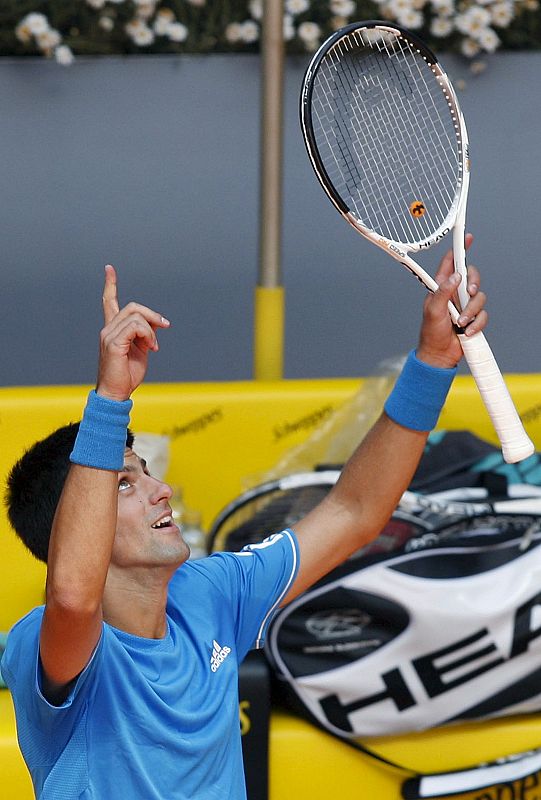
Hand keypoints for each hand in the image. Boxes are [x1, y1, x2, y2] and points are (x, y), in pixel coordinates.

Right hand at [96, 265, 169, 400]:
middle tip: (165, 326)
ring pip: (136, 316)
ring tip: (154, 347)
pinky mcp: (113, 342)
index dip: (110, 285)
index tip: (109, 269)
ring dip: (152, 329)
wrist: (116, 393)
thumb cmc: (126, 375)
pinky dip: (148, 335)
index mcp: (113, 329)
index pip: (109, 302)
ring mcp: (109, 335)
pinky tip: (151, 348)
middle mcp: (108, 329)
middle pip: (133, 307)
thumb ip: (146, 334)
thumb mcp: (141, 350)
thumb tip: (157, 323)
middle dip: (152, 314)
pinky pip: (136, 327)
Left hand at [417, 234, 487, 368]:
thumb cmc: (430, 332)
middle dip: (473, 284)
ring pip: (480, 297)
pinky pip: (483, 315)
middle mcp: (454, 294)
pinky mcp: (473, 318)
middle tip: (469, 293)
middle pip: (472, 277)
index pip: (451, 264)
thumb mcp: (433, 310)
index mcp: (441, 287)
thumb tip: (455, 277)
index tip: (467, 238)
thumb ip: (443, 292)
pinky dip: (477, 324)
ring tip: (460, 323)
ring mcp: (464, 306)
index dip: (459, 250)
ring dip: (471, 312)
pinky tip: (467, 331)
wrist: (439, 354)